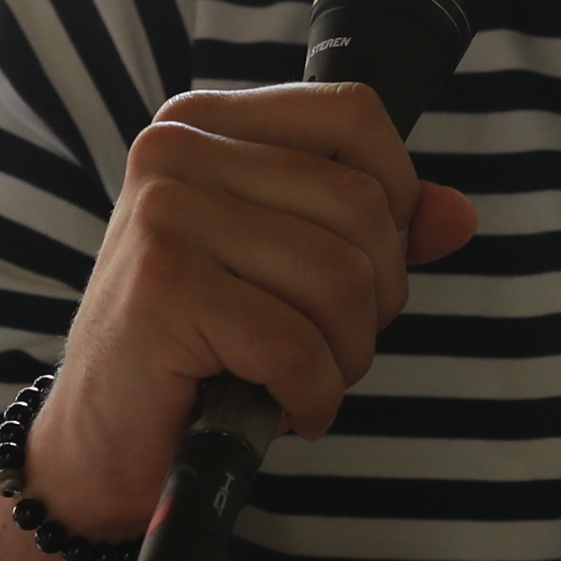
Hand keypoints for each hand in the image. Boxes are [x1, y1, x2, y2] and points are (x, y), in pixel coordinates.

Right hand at [22, 83, 478, 537]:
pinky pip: (298, 346)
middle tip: (328, 345)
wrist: (101, 445)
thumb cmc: (202, 351)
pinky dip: (313, 397)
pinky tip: (283, 409)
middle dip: (375, 298)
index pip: (354, 115)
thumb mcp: (289, 272)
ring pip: (341, 278)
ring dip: (345, 356)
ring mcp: (164, 215)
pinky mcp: (163, 290)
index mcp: (205, 126)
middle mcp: (176, 152)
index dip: (395, 197)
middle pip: (361, 204)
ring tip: (302, 380)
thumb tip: (458, 215)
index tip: (364, 262)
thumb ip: (374, 232)